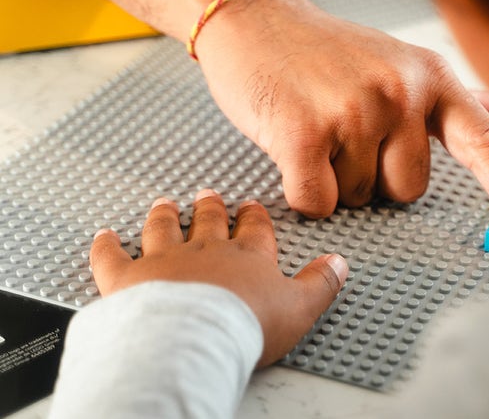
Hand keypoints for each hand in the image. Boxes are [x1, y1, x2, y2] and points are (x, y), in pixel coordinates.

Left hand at [89, 189, 348, 366]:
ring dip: (165, 215)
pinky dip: (106, 245)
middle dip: (210, 207)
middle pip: (208, 221)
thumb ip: (320, 283)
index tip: (251, 207)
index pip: (254, 228)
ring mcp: (163, 260)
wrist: (193, 337)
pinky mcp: (126, 278)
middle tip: (208, 194)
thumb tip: (340, 264)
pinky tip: (105, 235)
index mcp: (247, 256)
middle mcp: (204, 249)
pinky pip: (112, 256)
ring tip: (166, 204)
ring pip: (164, 228)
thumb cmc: (245, 325)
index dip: (253, 216)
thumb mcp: (299, 307)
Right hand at [193, 0, 488, 230]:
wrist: (255, 20)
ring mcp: (354, 111)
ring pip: (360, 199)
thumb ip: (438, 103)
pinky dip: (304, 192)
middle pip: (408, 190)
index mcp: (431, 78)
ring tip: (320, 129)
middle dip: (375, 177)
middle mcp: (401, 92)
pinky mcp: (305, 132)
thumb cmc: (325, 53)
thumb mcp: (396, 63)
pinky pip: (318, 203)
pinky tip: (293, 148)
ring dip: (336, 179)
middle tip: (347, 133)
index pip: (483, 143)